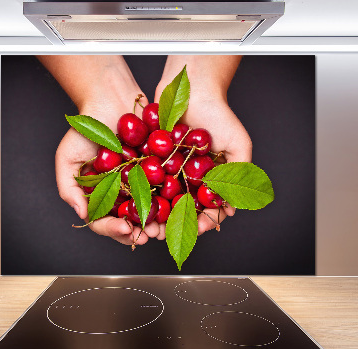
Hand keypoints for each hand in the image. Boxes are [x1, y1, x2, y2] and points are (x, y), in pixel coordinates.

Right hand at [43, 55, 160, 244]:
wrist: (112, 100)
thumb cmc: (86, 128)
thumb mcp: (67, 158)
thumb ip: (69, 188)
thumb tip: (82, 214)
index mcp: (99, 195)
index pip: (103, 221)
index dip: (113, 229)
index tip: (126, 229)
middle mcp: (120, 193)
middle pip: (128, 221)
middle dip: (139, 232)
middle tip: (150, 236)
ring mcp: (140, 184)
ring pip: (149, 211)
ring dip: (157, 223)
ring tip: (164, 228)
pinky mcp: (158, 171)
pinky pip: (165, 189)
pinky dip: (170, 200)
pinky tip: (177, 206)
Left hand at [154, 56, 251, 236]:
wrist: (192, 88)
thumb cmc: (220, 115)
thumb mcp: (238, 145)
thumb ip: (240, 175)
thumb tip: (232, 210)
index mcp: (209, 180)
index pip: (207, 208)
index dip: (203, 221)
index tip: (198, 229)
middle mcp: (188, 178)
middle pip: (181, 208)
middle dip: (174, 223)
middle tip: (165, 234)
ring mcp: (170, 170)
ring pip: (161, 199)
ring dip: (154, 215)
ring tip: (147, 226)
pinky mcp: (152, 160)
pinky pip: (145, 180)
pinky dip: (140, 193)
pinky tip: (134, 204)